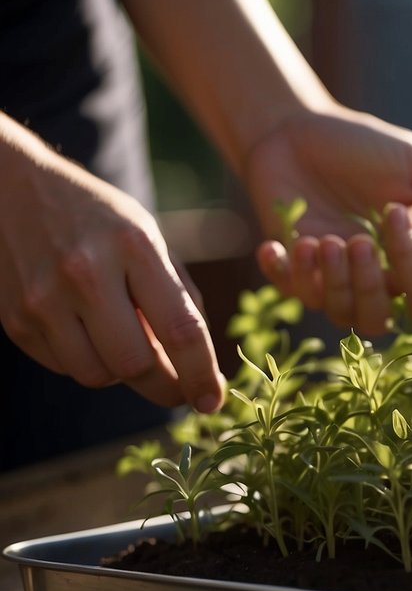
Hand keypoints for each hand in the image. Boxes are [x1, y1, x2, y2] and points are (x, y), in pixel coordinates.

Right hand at [0, 119, 225, 411]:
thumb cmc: (101, 221)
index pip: (180, 329)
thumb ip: (178, 300)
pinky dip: (88, 361)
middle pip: (136, 365)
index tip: (213, 400)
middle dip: (166, 388)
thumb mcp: (151, 241)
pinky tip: (89, 331)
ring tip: (128, 344)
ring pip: (98, 376)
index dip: (201, 374)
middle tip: (181, 390)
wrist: (13, 189)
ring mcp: (43, 298)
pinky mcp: (15, 319)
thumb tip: (200, 368)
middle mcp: (85, 272)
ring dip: (123, 374)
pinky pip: (65, 367)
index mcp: (133, 246)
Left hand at [244, 107, 411, 337]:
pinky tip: (298, 243)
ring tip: (335, 240)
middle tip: (384, 227)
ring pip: (364, 319)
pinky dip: (301, 276)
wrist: (294, 129)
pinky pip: (306, 299)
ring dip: (350, 283)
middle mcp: (396, 276)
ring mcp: (350, 281)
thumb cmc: (365, 147)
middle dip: (409, 280)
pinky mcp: (305, 277)